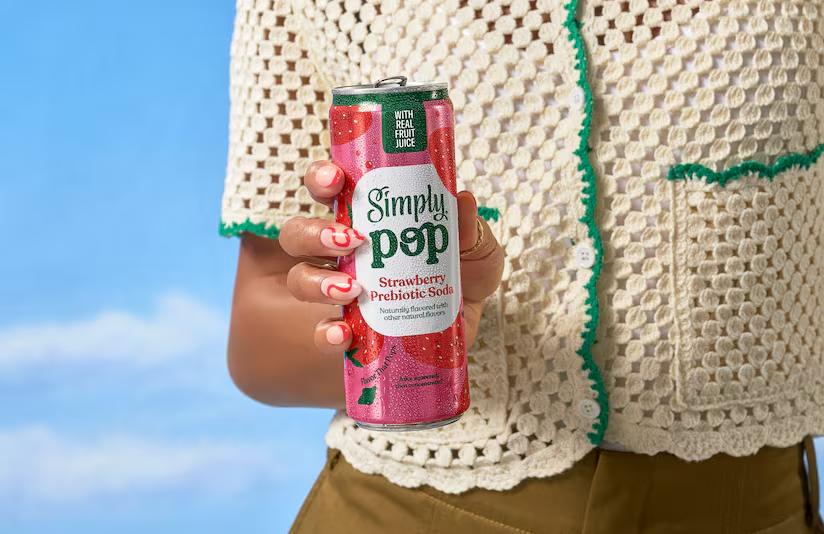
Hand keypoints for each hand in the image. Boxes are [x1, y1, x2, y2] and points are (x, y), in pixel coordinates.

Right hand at [278, 160, 504, 354]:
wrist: (471, 320)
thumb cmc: (465, 270)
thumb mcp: (476, 244)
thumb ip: (468, 225)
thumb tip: (461, 200)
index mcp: (367, 217)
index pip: (328, 189)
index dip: (322, 179)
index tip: (337, 180)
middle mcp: (345, 251)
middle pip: (300, 233)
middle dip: (313, 233)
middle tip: (351, 240)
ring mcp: (341, 290)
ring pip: (301, 279)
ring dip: (317, 282)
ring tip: (352, 289)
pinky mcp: (351, 329)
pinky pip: (322, 334)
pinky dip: (326, 334)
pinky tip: (343, 334)